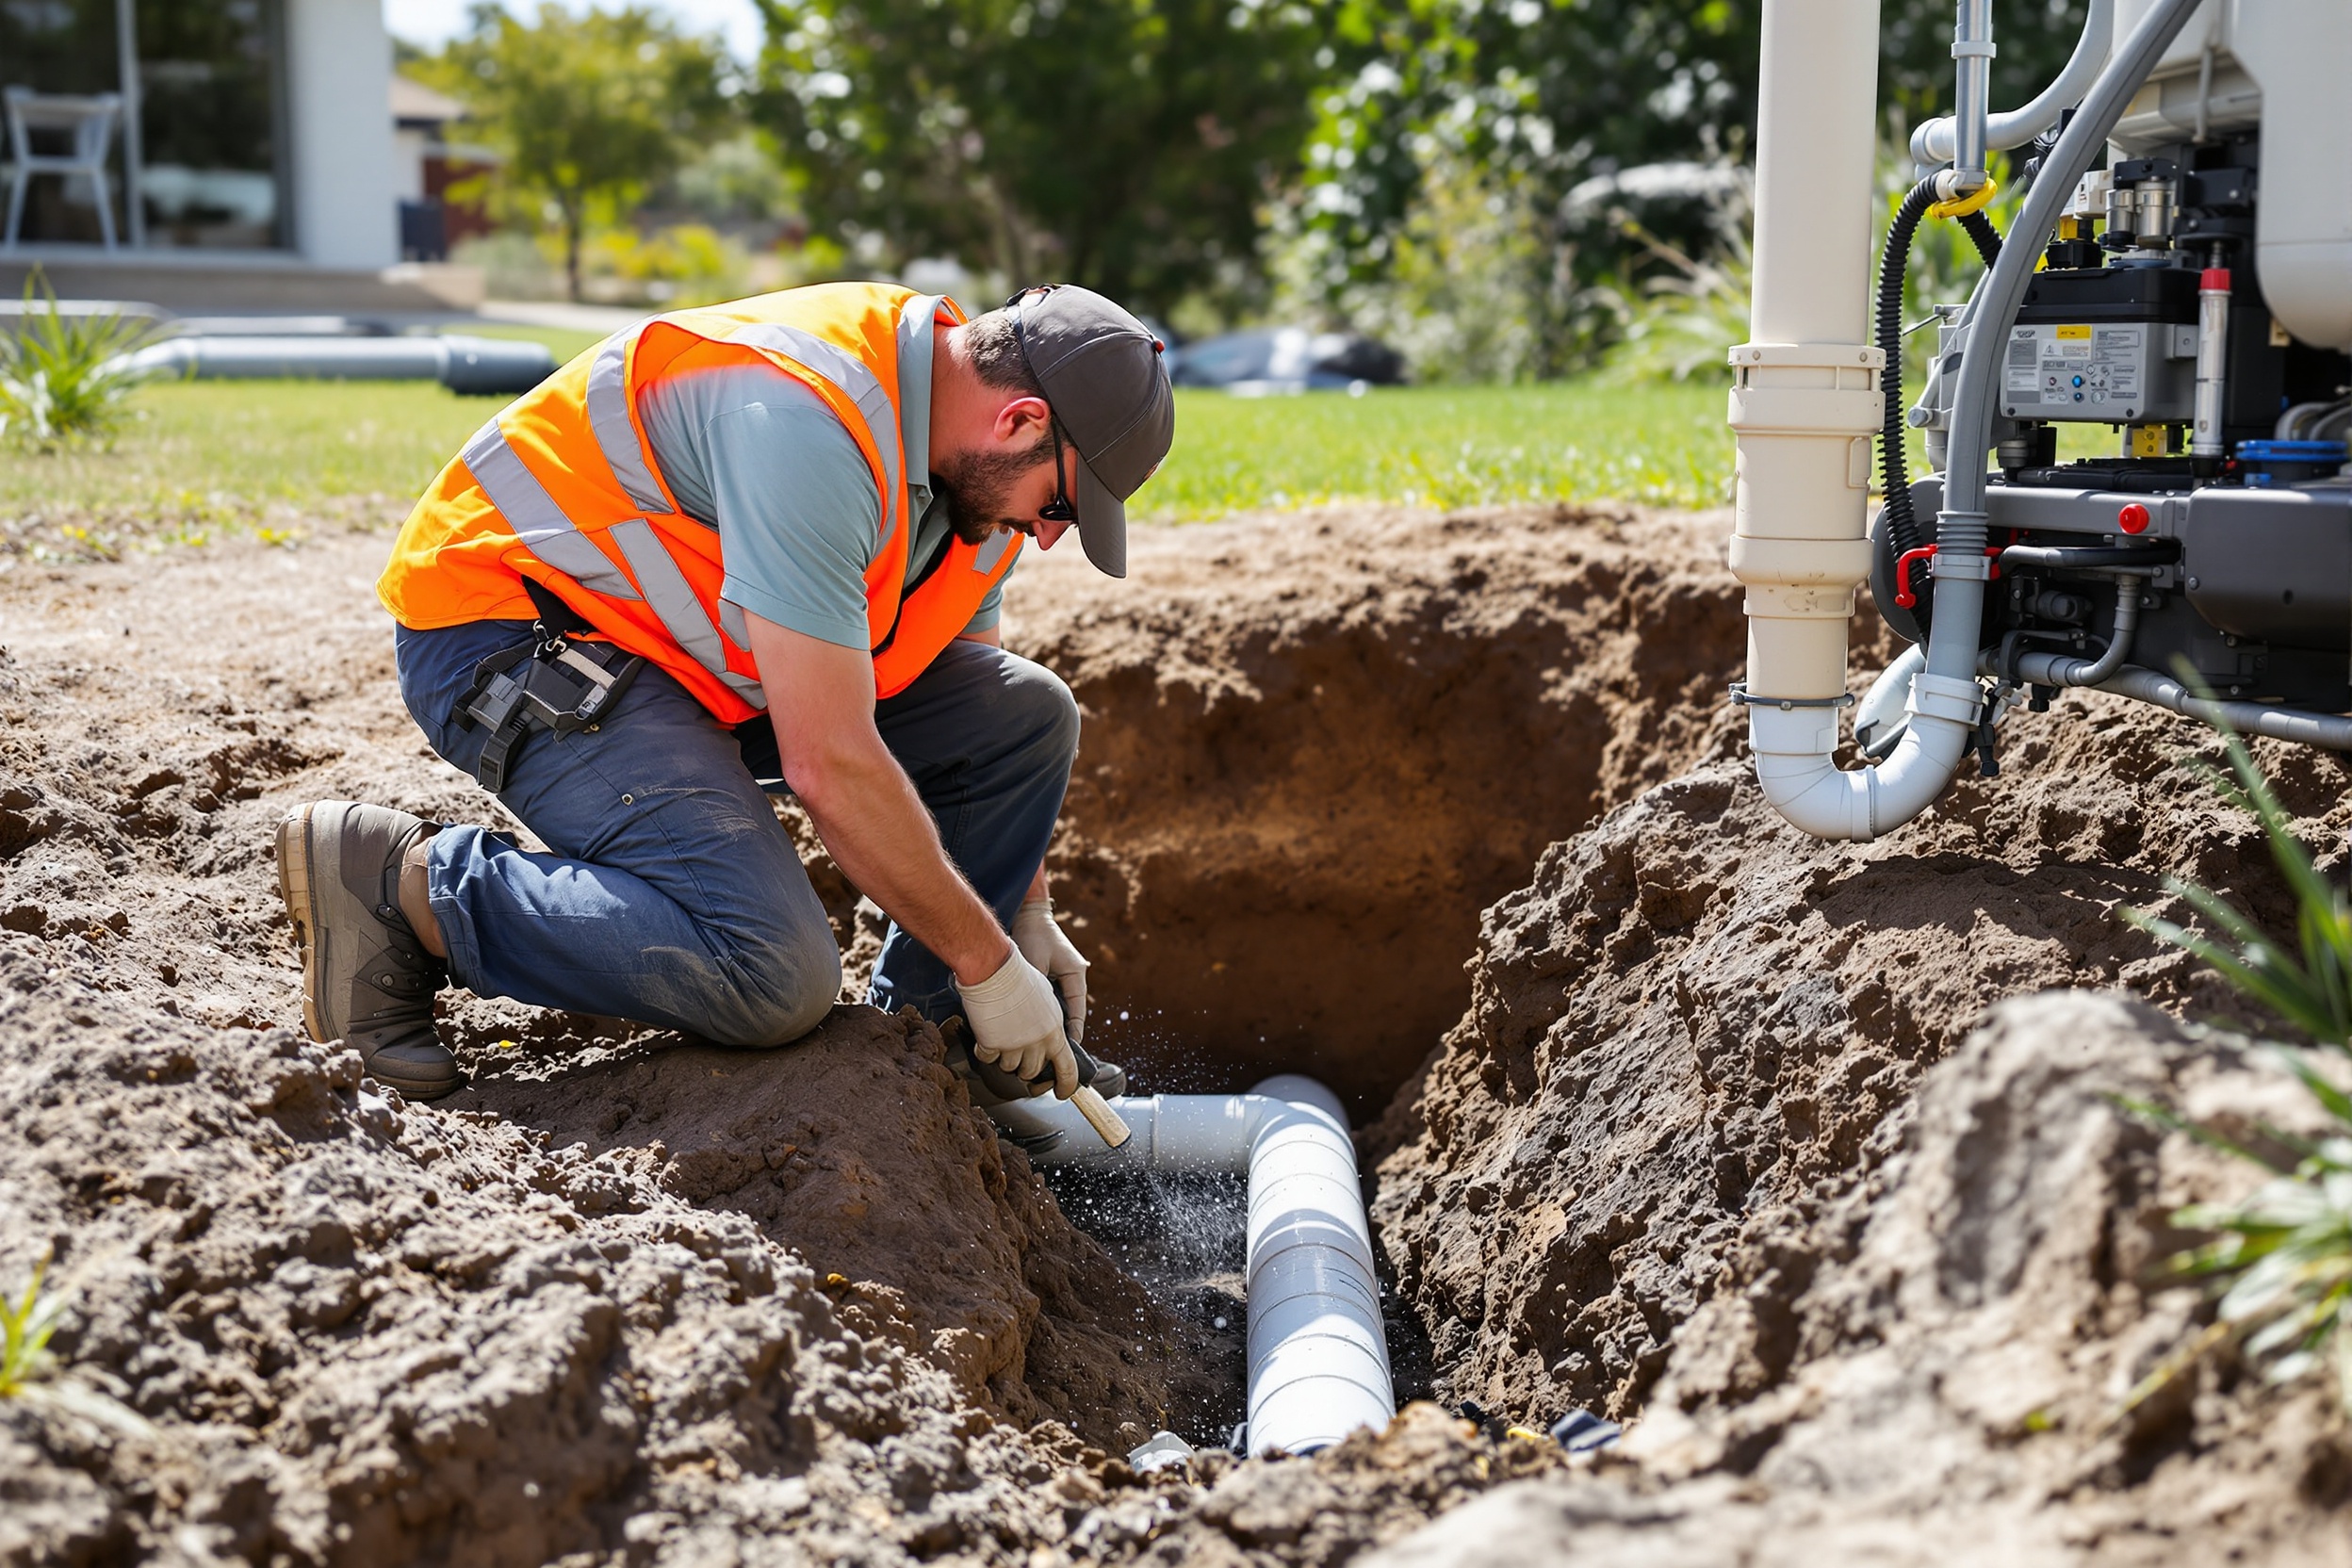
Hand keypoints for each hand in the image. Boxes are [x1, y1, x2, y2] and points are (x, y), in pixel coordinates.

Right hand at [956, 948, 1077, 1097]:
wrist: (995, 969)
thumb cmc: (1020, 977)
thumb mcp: (1046, 999)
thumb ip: (1050, 1023)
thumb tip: (1051, 1039)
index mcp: (1055, 1031)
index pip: (1068, 1068)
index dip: (1066, 1085)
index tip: (1061, 1092)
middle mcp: (1038, 1042)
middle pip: (1032, 1073)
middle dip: (1024, 1068)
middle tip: (1016, 1054)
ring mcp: (1015, 1046)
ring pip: (1009, 1068)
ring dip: (1004, 1057)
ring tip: (1000, 1034)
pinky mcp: (993, 1045)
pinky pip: (988, 1058)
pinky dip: (985, 1049)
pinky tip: (985, 1033)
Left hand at [1011, 897, 1088, 1046]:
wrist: (1028, 914)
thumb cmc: (1033, 935)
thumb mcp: (1035, 963)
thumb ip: (1036, 988)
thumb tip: (1031, 1013)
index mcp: (1076, 974)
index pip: (1078, 1008)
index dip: (1074, 1029)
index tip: (1071, 1047)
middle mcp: (1074, 976)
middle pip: (1071, 1009)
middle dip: (1064, 1029)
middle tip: (1054, 1050)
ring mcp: (1064, 975)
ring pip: (1061, 1004)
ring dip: (1053, 1019)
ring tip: (1044, 1040)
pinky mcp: (1053, 973)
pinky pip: (1052, 997)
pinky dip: (1045, 1009)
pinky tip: (1033, 1021)